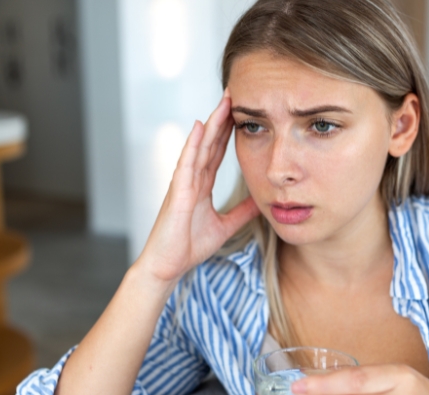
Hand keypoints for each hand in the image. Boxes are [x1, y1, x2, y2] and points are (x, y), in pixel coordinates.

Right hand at [136, 93, 259, 283]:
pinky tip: (201, 127)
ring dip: (212, 124)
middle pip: (209, 143)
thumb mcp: (224, 226)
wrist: (167, 266)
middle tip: (235, 94)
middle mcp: (191, 179)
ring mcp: (183, 183)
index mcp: (201, 186)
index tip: (241, 112)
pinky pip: (187, 163)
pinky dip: (194, 144)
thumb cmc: (187, 247)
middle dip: (222, 119)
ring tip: (223, 102)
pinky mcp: (178, 192)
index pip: (217, 152)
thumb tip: (260, 201)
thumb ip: (240, 212)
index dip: (228, 131)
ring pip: (200, 147)